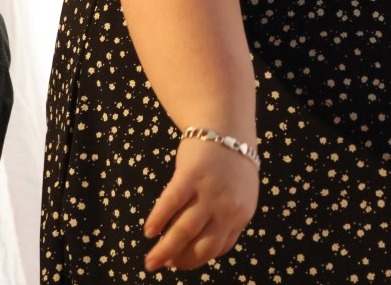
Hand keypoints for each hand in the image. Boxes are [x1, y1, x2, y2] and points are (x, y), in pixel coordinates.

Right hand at [143, 137, 259, 270]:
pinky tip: (149, 231)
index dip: (196, 259)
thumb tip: (198, 244)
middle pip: (203, 247)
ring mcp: (209, 191)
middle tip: (161, 265)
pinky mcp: (191, 175)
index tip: (179, 262)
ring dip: (164, 250)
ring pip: (185, 231)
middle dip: (180, 261)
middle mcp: (228, 207)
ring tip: (150, 261)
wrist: (227, 124)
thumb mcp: (239, 193)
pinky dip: (159, 219)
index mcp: (241, 214)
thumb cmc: (229, 161)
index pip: (218, 249)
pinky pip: (172, 203)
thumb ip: (225, 216)